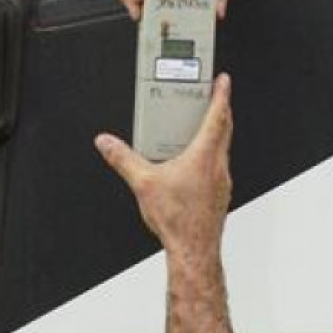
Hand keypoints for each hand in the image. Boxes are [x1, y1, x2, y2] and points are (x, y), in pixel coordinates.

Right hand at [95, 74, 232, 262]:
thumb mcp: (144, 184)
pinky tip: (194, 168)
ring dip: (215, 137)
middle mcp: (218, 166)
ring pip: (222, 150)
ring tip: (199, 132)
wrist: (194, 251)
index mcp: (204, 155)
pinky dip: (210, 159)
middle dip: (220, 111)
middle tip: (214, 99)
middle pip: (225, 129)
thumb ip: (123, 159)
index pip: (218, 115)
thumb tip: (107, 144)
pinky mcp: (219, 197)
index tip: (223, 81)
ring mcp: (222, 183)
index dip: (221, 94)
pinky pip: (217, 170)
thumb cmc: (179, 221)